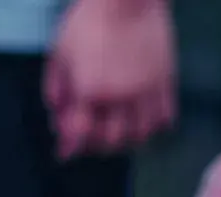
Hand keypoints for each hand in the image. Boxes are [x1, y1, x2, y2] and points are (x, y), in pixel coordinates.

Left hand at [44, 0, 177, 160]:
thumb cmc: (88, 20)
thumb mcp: (60, 52)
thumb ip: (55, 88)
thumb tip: (55, 114)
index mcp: (89, 89)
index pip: (80, 134)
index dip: (70, 147)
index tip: (65, 152)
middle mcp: (118, 95)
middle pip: (111, 141)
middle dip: (97, 145)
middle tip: (91, 140)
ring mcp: (145, 89)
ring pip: (141, 134)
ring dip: (127, 140)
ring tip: (119, 134)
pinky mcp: (165, 80)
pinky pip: (164, 117)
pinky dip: (154, 126)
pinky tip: (144, 121)